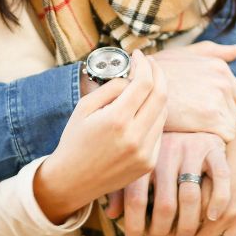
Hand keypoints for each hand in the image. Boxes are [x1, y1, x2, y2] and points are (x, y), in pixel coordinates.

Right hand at [34, 51, 167, 223]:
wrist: (72, 181)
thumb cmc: (74, 140)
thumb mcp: (84, 107)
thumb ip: (110, 89)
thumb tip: (131, 78)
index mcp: (116, 120)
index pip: (144, 83)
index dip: (144, 64)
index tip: (138, 55)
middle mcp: (135, 137)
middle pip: (161, 95)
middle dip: (158, 74)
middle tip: (150, 63)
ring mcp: (145, 153)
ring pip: (163, 113)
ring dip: (157, 94)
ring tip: (145, 85)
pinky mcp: (149, 163)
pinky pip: (159, 131)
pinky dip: (154, 115)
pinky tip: (142, 110)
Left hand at [114, 131, 228, 235]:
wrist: (190, 115)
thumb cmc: (159, 150)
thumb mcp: (137, 162)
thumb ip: (123, 187)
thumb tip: (111, 214)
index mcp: (144, 156)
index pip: (135, 196)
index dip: (133, 223)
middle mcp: (167, 152)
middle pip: (164, 202)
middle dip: (161, 231)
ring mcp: (192, 150)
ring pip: (191, 196)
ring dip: (187, 224)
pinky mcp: (214, 149)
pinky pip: (220, 178)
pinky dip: (217, 200)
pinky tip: (212, 217)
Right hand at [150, 42, 235, 140]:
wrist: (134, 87)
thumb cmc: (156, 72)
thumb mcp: (183, 54)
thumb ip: (212, 52)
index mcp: (220, 67)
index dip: (224, 109)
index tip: (204, 114)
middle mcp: (223, 81)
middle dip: (222, 121)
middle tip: (198, 124)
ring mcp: (218, 98)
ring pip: (231, 127)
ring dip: (216, 133)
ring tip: (193, 130)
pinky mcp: (211, 118)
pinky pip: (225, 138)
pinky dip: (212, 142)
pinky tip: (194, 137)